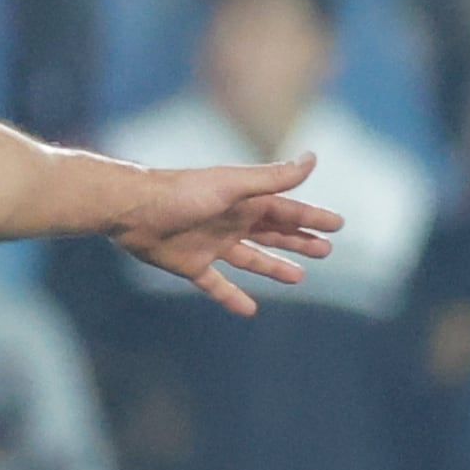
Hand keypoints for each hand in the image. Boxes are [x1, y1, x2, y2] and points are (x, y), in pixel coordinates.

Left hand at [111, 154, 339, 315]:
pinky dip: (232, 297)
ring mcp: (212, 244)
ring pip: (251, 259)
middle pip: (273, 234)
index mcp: (244, 202)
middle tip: (325, 251)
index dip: (312, 218)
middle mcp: (231, 222)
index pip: (287, 210)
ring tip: (299, 278)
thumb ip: (273, 178)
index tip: (337, 225)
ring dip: (275, 267)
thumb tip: (313, 159)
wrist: (132, 209)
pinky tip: (249, 310)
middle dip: (299, 241)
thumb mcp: (233, 184)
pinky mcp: (192, 265)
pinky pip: (217, 285)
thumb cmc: (182, 192)